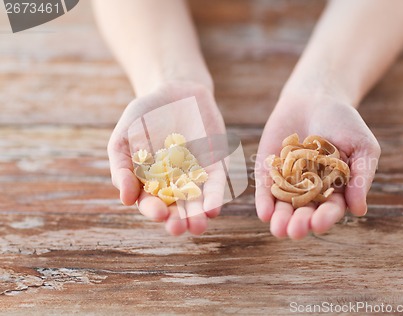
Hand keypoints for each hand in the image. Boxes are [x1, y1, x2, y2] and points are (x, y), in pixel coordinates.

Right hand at [107, 82, 225, 234]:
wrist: (175, 92)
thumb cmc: (143, 117)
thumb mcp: (124, 139)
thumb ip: (122, 168)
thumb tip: (125, 200)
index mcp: (148, 183)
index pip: (150, 202)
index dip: (153, 210)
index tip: (159, 213)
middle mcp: (173, 185)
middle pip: (175, 208)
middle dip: (177, 220)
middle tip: (178, 228)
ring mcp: (195, 177)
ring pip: (196, 201)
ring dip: (197, 215)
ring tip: (197, 227)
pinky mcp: (215, 166)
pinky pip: (215, 184)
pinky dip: (214, 197)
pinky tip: (213, 209)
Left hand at [255, 92, 380, 238]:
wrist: (316, 97)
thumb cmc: (345, 123)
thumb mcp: (362, 146)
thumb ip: (360, 176)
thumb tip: (359, 210)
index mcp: (335, 190)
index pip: (331, 209)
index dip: (325, 218)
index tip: (319, 223)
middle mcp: (310, 192)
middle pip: (305, 212)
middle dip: (300, 223)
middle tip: (295, 230)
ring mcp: (287, 182)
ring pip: (283, 206)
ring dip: (280, 219)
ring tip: (279, 229)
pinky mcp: (268, 171)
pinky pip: (265, 189)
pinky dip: (264, 201)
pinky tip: (264, 213)